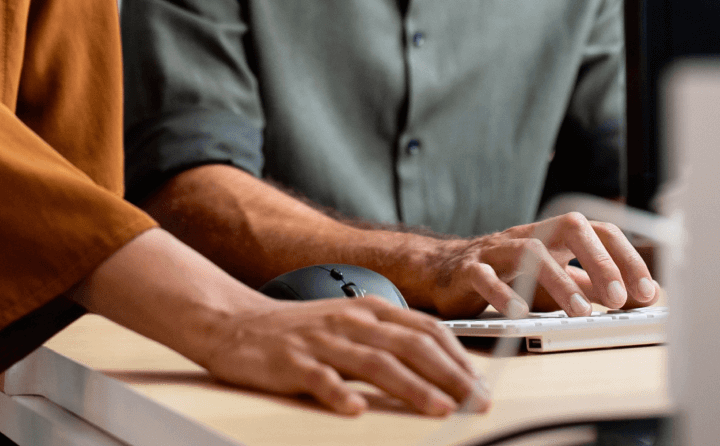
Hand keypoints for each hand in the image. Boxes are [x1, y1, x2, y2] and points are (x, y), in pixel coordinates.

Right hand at [202, 294, 489, 415]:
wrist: (238, 323)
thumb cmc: (301, 330)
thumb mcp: (351, 324)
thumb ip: (389, 340)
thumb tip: (439, 366)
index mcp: (369, 309)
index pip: (425, 329)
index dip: (458, 356)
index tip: (480, 384)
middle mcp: (351, 321)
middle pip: (409, 346)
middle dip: (449, 376)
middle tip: (475, 402)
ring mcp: (321, 341)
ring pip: (374, 363)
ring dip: (412, 387)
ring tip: (439, 409)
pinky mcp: (292, 362)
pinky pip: (319, 379)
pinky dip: (339, 394)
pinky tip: (355, 410)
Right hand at [430, 211, 658, 318]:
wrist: (443, 271)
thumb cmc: (505, 276)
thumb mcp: (553, 279)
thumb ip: (590, 286)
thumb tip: (637, 298)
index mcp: (552, 237)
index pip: (597, 231)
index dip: (625, 257)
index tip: (647, 291)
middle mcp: (527, 236)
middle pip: (568, 227)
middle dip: (598, 260)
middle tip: (618, 298)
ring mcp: (496, 251)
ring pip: (529, 251)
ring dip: (558, 282)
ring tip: (580, 312)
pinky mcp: (468, 271)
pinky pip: (485, 277)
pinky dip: (504, 294)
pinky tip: (521, 314)